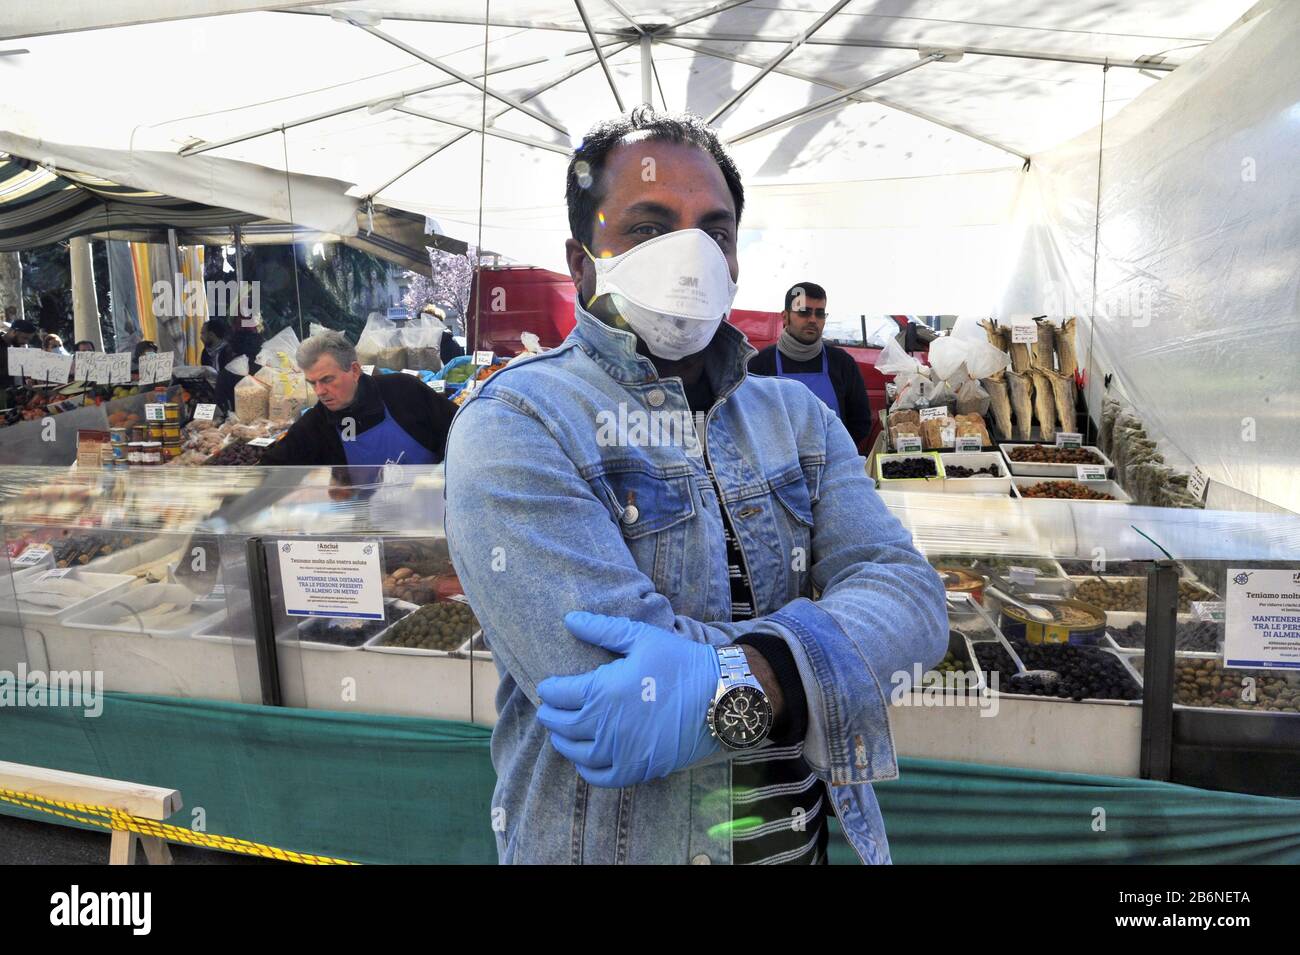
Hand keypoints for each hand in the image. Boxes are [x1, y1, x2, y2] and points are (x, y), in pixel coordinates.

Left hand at [536, 611, 721, 787]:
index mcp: (602, 691)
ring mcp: (621, 751)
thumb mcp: (641, 637)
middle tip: (550, 709)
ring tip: (562, 732)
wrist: (721, 695)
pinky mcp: (638, 769)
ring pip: (577, 752)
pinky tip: (585, 758)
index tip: (548, 686)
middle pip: (562, 725)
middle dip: (551, 715)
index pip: (559, 694)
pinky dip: (586, 769)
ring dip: (564, 742)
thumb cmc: (681, 662)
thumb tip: (569, 620)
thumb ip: (602, 629)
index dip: (550, 689)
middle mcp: (605, 726)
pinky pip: (601, 777)